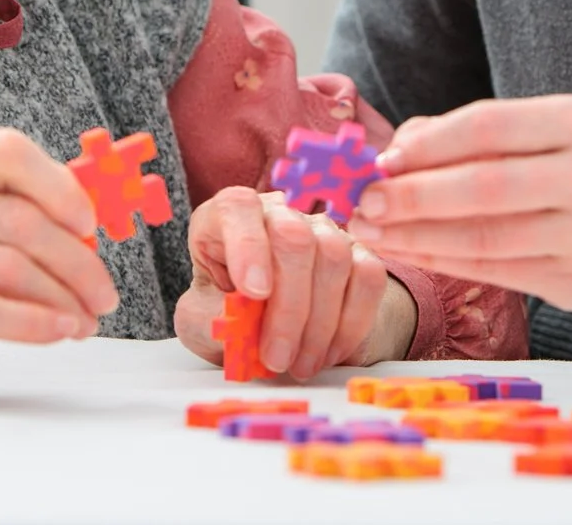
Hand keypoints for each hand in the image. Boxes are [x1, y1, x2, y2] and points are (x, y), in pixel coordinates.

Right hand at [0, 128, 117, 394]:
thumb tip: (78, 219)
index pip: (6, 152)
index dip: (60, 184)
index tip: (92, 222)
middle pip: (19, 219)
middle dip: (77, 259)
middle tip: (104, 290)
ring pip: (7, 267)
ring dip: (62, 298)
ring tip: (84, 319)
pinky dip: (31, 322)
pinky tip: (57, 331)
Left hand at [174, 186, 413, 379]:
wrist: (269, 333)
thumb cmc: (228, 317)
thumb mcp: (203, 322)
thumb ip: (212, 319)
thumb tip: (238, 320)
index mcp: (227, 218)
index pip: (239, 207)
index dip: (248, 246)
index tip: (254, 294)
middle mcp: (278, 214)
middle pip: (295, 238)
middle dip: (288, 307)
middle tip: (276, 358)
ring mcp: (322, 230)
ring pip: (334, 258)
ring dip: (318, 325)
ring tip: (299, 365)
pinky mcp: (358, 253)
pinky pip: (368, 278)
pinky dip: (350, 324)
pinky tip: (327, 352)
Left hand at [349, 95, 571, 313]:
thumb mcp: (539, 132)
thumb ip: (467, 136)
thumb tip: (392, 154)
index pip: (490, 127)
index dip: (429, 143)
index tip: (382, 158)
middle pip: (485, 187)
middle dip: (414, 195)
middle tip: (365, 200)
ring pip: (485, 238)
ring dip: (417, 235)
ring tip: (372, 230)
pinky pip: (493, 271)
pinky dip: (441, 260)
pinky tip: (407, 250)